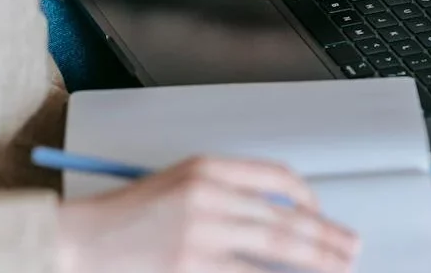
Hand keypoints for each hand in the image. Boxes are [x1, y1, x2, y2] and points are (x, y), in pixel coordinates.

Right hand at [56, 156, 359, 272]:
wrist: (78, 241)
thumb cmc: (125, 218)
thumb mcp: (178, 186)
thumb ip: (225, 194)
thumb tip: (281, 218)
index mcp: (205, 167)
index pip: (275, 177)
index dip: (308, 199)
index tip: (323, 216)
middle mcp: (207, 195)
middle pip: (284, 218)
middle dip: (326, 238)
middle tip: (352, 249)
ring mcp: (200, 234)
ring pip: (277, 251)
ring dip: (315, 263)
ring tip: (339, 269)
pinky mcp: (190, 268)